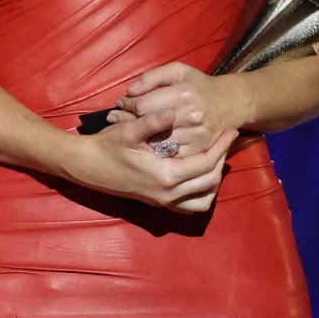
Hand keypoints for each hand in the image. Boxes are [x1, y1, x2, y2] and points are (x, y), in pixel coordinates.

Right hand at [66, 108, 237, 213]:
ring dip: (214, 180)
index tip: (231, 131)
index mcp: (166, 175)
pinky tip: (200, 178)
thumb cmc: (107, 146)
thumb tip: (174, 110)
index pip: (206, 163)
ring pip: (204, 199)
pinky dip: (201, 195)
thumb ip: (153, 121)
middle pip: (210, 181)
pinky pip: (190, 206)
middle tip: (227, 141)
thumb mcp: (128, 130)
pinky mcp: (159, 202)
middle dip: (223, 160)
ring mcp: (164, 201)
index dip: (222, 146)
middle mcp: (168, 193)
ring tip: (216, 159)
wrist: (87, 166)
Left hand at [111, 62, 246, 159]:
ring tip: (128, 130)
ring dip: (140, 138)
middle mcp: (192, 116)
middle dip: (128, 121)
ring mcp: (198, 136)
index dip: (127, 105)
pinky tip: (147, 143)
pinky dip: (157, 151)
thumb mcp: (178, 71)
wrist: (230, 104)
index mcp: (185, 94)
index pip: (144, 105)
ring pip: (158, 143)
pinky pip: (171, 155)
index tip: (121, 103)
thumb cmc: (198, 85)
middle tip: (116, 118)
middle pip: (149, 125)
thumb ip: (153, 77)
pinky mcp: (201, 150)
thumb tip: (131, 91)